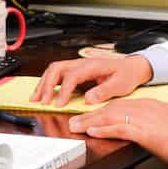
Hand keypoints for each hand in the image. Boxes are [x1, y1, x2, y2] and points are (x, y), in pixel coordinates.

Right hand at [31, 54, 153, 106]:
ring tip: (35, 98)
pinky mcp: (76, 70)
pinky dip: (48, 83)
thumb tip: (88, 99)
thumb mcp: (120, 84)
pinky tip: (44, 93)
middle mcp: (82, 63)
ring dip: (43, 83)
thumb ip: (104, 91)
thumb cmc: (127, 75)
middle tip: (41, 101)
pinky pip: (58, 74)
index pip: (72, 76)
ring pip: (54, 70)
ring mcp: (77, 65)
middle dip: (46, 85)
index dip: (63, 91)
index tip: (58, 104)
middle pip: (57, 69)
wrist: (132, 67)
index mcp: (92, 66)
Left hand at [68, 99, 167, 168]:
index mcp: (152, 105)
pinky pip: (120, 129)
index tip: (90, 115)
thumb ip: (156, 124)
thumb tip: (148, 131)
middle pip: (112, 109)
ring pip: (111, 117)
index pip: (121, 105)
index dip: (102, 110)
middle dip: (91, 114)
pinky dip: (104, 129)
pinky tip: (92, 131)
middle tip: (74, 120)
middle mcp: (146, 108)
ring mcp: (145, 119)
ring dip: (90, 121)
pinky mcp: (146, 132)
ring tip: (75, 126)